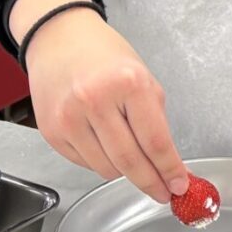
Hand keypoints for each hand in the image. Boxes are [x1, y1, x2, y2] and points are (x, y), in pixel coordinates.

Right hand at [14, 0, 189, 202]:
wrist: (59, 39)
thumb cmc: (104, 56)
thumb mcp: (143, 76)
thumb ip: (155, 119)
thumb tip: (168, 161)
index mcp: (128, 84)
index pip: (155, 141)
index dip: (170, 169)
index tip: (179, 185)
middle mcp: (95, 101)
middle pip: (129, 161)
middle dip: (151, 183)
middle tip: (163, 192)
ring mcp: (69, 118)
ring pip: (106, 168)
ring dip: (125, 174)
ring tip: (136, 166)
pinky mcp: (52, 132)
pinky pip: (84, 162)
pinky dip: (101, 163)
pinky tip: (107, 149)